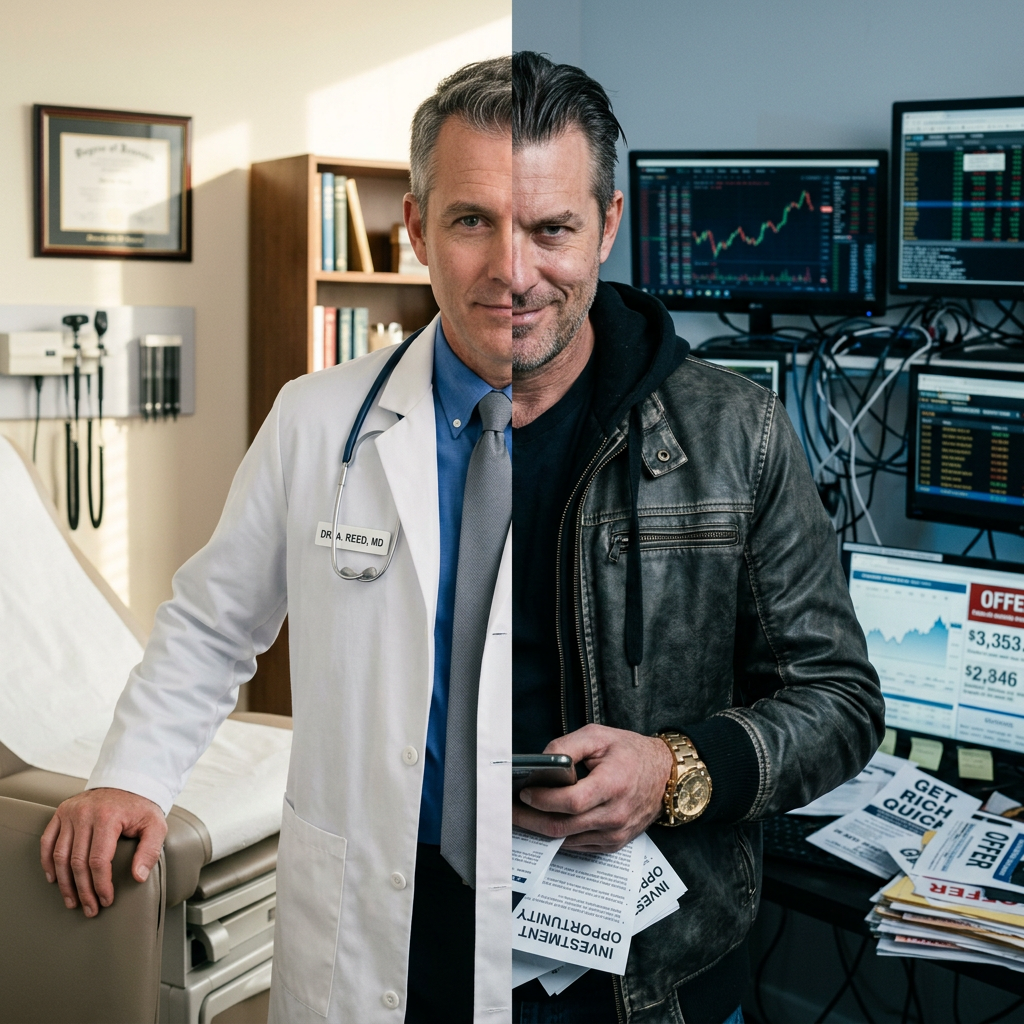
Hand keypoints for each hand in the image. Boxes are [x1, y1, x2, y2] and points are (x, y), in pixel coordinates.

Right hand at [40, 788, 166, 916]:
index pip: (99, 860)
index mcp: (108, 817)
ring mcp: (70, 812)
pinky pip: (47, 842)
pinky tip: (54, 879)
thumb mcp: (155, 825)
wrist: (128, 783)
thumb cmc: (141, 808)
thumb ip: (150, 850)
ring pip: (60, 856)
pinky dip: (48, 862)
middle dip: (83, 890)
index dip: (101, 884)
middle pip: (77, 862)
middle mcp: (85, 813)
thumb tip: (138, 877)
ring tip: (72, 901)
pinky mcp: (61, 812)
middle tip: (90, 909)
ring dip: (64, 883)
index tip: (106, 900)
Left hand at [513, 724, 672, 851]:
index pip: (570, 802)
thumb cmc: (630, 753)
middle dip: (530, 819)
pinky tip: (545, 822)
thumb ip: (566, 747)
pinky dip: (558, 836)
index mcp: (613, 785)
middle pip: (562, 826)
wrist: (664, 775)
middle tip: (510, 810)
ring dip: (540, 829)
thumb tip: (539, 763)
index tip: (523, 792)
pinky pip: (578, 846)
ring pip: (567, 840)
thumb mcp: (598, 736)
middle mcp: (615, 815)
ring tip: (522, 814)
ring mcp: (615, 833)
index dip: (542, 800)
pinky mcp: (613, 843)